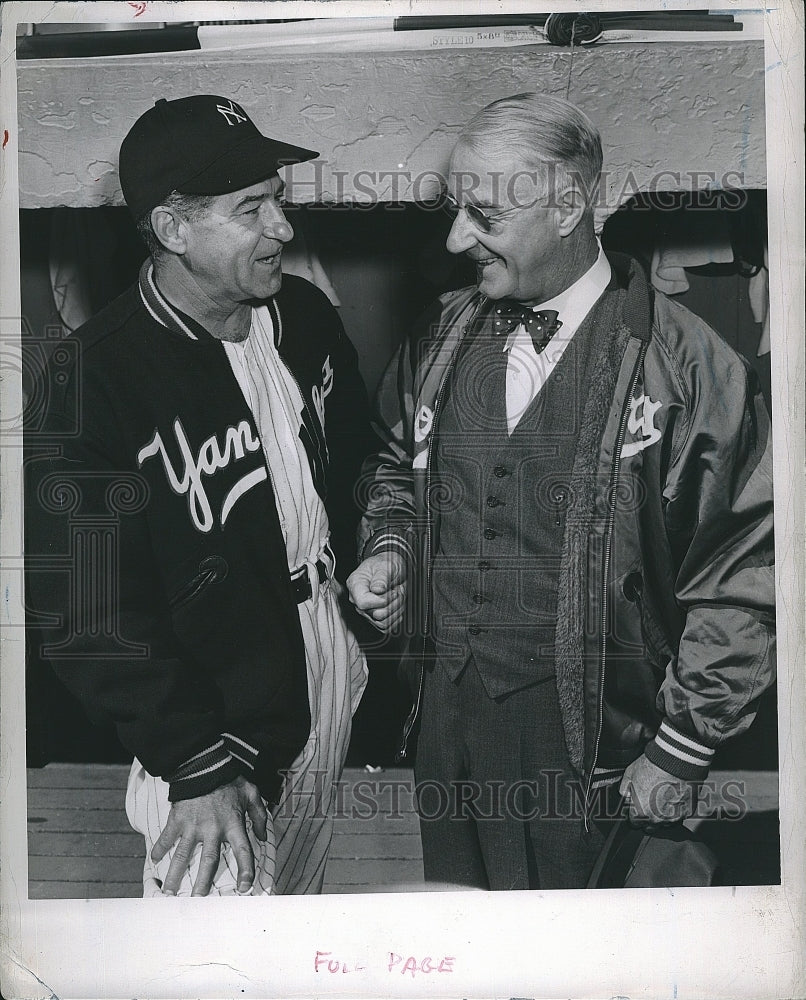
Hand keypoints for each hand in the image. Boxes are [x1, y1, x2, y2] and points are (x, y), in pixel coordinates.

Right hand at [151, 775, 267, 895]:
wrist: (205, 764)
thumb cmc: (230, 779)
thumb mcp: (251, 793)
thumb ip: (259, 815)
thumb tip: (263, 837)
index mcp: (233, 823)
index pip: (242, 850)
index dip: (245, 869)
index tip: (244, 887)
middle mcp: (213, 828)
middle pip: (209, 860)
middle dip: (203, 882)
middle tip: (198, 900)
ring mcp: (192, 825)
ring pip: (183, 855)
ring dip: (175, 874)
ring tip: (169, 892)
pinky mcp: (177, 819)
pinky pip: (167, 837)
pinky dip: (159, 848)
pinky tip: (154, 860)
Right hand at [346, 551, 406, 632]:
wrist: (391, 569)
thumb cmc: (385, 565)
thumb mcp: (386, 565)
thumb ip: (381, 577)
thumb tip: (377, 589)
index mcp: (355, 584)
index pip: (363, 603)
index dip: (381, 600)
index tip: (391, 591)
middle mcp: (358, 599)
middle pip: (376, 614)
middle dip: (393, 603)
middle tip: (397, 591)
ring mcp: (365, 610)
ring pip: (383, 622)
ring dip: (396, 610)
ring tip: (398, 596)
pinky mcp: (374, 617)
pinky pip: (386, 626)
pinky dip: (396, 617)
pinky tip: (397, 605)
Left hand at [619, 754, 697, 827]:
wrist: (675, 760)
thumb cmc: (653, 766)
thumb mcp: (630, 774)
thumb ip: (624, 789)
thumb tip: (625, 795)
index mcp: (641, 813)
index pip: (634, 823)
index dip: (634, 814)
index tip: (636, 807)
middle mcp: (657, 819)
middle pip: (650, 827)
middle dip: (647, 816)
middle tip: (649, 801)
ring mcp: (674, 817)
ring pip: (665, 822)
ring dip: (662, 814)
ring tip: (662, 796)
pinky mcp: (687, 812)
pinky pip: (679, 815)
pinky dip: (676, 808)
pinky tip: (673, 796)